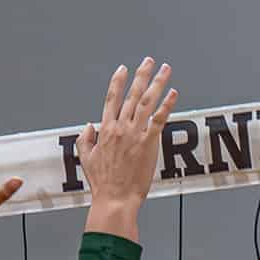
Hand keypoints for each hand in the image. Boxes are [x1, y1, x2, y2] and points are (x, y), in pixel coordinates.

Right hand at [78, 58, 176, 220]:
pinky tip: (174, 93)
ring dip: (157, 83)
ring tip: (165, 69)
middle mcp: (120, 128)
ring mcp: (135, 134)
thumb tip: (89, 125)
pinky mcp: (148, 143)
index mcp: (105, 130)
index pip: (111, 99)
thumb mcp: (86, 159)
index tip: (122, 69)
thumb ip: (86, 140)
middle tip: (149, 60)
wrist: (115, 198)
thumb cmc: (102, 183)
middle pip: (132, 94)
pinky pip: (160, 119)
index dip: (117, 82)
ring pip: (147, 102)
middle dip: (141, 75)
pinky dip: (167, 104)